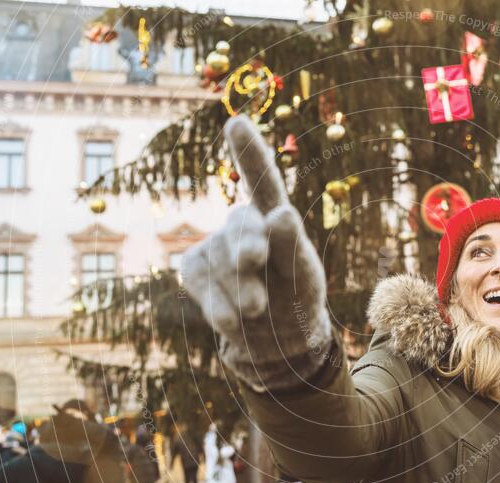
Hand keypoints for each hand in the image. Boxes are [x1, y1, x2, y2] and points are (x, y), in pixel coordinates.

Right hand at [182, 116, 331, 389]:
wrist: (276, 342)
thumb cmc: (298, 300)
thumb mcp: (306, 277)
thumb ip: (295, 247)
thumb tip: (282, 212)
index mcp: (276, 218)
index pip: (264, 182)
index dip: (249, 153)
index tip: (235, 124)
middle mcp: (244, 225)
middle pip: (240, 224)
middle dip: (248, 244)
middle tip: (256, 261)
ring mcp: (215, 244)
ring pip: (219, 256)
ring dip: (239, 286)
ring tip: (258, 310)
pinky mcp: (194, 267)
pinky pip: (197, 278)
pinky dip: (216, 303)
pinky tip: (232, 321)